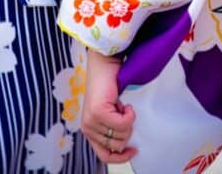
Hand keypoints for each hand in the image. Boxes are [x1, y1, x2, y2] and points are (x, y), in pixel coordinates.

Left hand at [82, 49, 137, 163]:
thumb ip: (113, 129)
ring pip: (122, 134)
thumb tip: (126, 146)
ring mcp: (92, 121)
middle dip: (127, 130)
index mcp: (89, 131)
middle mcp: (87, 128)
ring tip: (123, 106)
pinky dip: (130, 114)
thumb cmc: (109, 86)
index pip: (105, 156)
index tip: (134, 150)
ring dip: (129, 120)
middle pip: (118, 145)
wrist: (104, 65)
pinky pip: (123, 124)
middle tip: (125, 113)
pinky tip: (125, 104)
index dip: (121, 157)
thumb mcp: (111, 113)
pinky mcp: (99, 112)